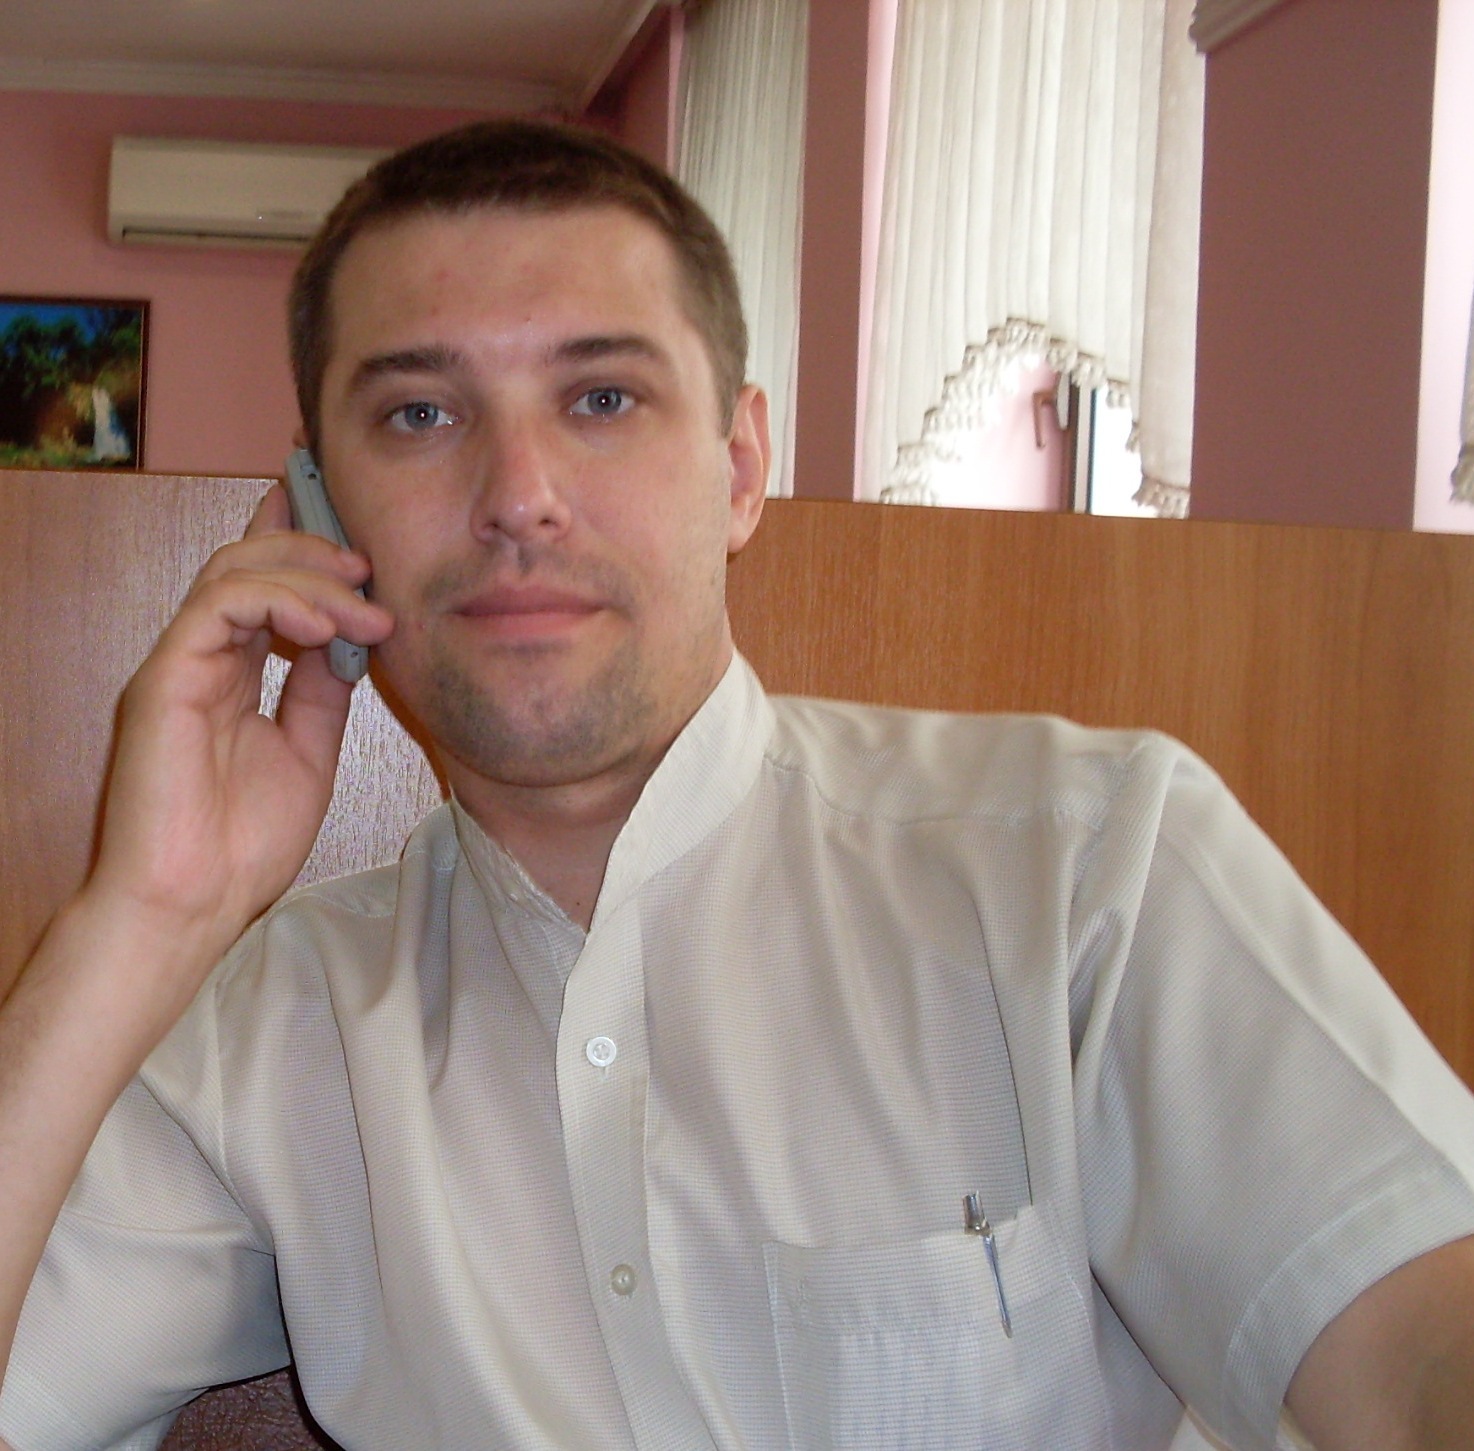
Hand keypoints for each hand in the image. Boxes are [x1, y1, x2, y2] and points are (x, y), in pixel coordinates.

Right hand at [83, 485, 394, 1008]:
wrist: (193, 903)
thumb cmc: (243, 845)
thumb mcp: (309, 753)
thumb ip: (322, 692)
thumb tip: (352, 640)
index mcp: (230, 675)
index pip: (263, 590)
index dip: (301, 551)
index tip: (358, 542)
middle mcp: (202, 660)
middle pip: (247, 566)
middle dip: (313, 552)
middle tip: (369, 568)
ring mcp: (180, 664)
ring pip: (234, 574)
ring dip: (307, 577)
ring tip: (363, 603)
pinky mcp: (164, 677)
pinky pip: (218, 608)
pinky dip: (276, 601)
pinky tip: (324, 626)